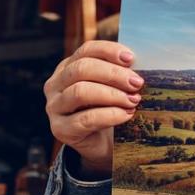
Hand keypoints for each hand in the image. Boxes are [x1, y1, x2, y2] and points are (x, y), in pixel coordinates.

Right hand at [45, 40, 141, 178]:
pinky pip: (85, 119)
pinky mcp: (60, 129)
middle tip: (137, 83)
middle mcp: (56, 84)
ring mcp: (54, 107)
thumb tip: (139, 64)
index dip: (109, 51)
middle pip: (81, 69)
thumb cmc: (109, 109)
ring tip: (133, 100)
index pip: (86, 50)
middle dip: (113, 74)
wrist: (102, 144)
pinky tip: (126, 115)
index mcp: (68, 67)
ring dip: (112, 95)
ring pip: (80, 92)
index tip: (131, 59)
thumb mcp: (112, 86)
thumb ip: (120, 74)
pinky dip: (110, 115)